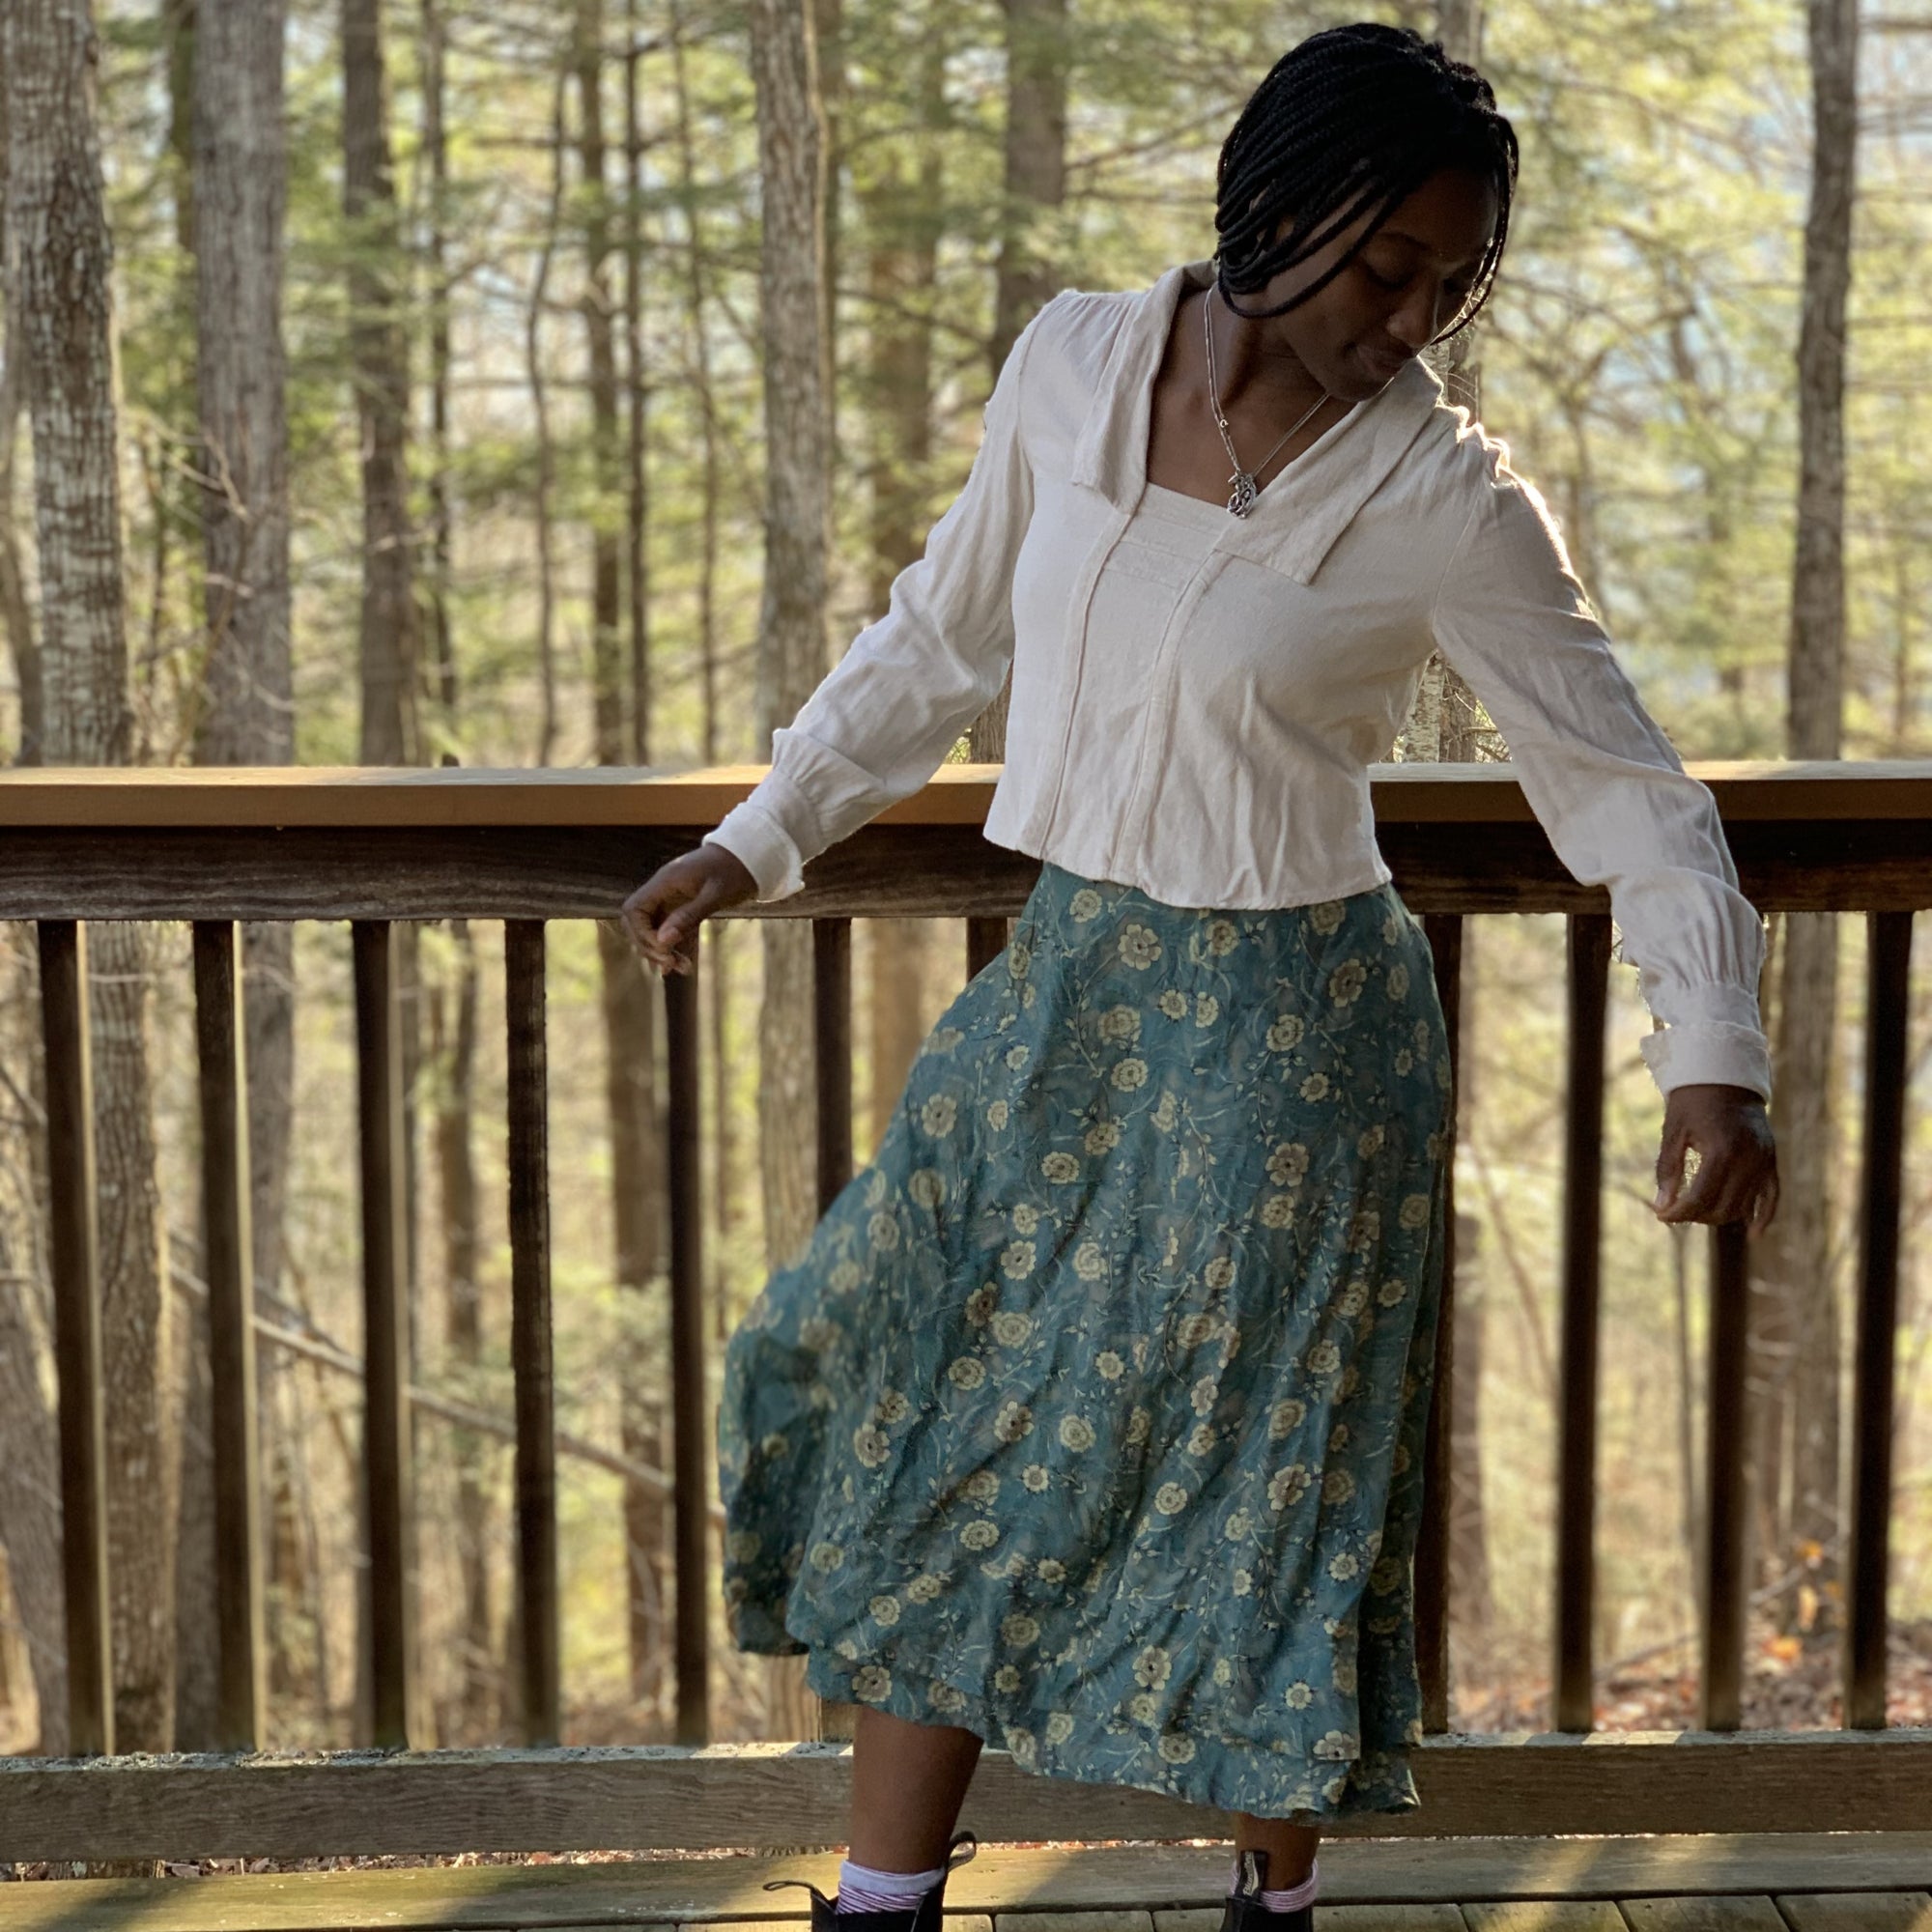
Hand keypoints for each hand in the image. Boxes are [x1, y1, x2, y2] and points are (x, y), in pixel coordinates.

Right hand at [620, 844, 757, 977]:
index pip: (634, 911)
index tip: (665, 949)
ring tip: (684, 969)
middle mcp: (662, 890)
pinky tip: (684, 965)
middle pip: (638, 923)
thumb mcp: (716, 894)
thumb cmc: (734, 871)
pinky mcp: (682, 907)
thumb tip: (663, 941)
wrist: (750, 857)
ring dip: (663, 950)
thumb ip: (688, 916)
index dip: (643, 934)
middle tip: (672, 963)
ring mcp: (670, 899)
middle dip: (650, 946)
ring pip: (653, 929)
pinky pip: (670, 930)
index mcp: (665, 881)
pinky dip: (674, 947)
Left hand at [1653, 1083, 1778, 1234]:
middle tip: (1676, 1210)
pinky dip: (1764, 1215)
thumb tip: (1662, 1207)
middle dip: (1697, 1215)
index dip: (1678, 1212)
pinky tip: (1754, 1235)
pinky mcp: (1772, 1160)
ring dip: (1720, 1215)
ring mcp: (1765, 1160)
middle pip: (1724, 1207)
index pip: (1701, 1198)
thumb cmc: (1692, 1101)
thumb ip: (1668, 1169)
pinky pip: (1772, 1196)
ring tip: (1697, 1210)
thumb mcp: (1673, 1131)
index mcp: (1722, 1150)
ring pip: (1744, 1206)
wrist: (1725, 1076)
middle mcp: (1749, 1158)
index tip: (1661, 1216)